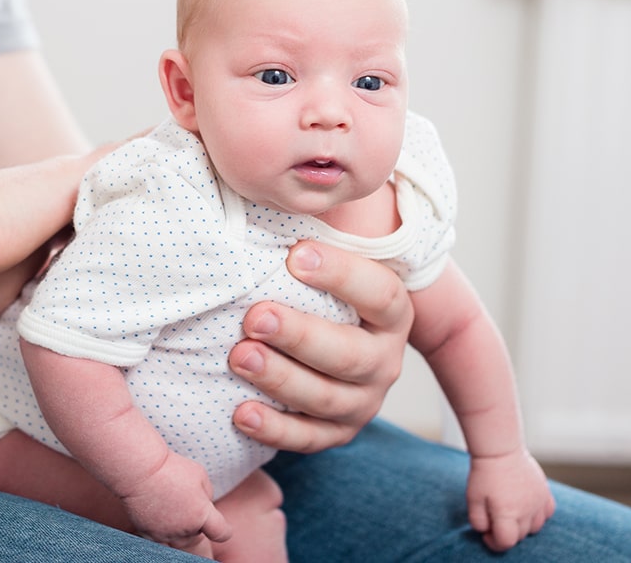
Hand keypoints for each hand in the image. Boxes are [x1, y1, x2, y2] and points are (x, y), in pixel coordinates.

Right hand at [116, 453, 231, 557]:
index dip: (223, 530)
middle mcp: (185, 529)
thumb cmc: (171, 468)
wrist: (140, 471)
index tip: (219, 526)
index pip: (222, 533)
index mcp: (202, 514)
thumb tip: (204, 505)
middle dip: (196, 526)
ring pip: (178, 541)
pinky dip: (162, 530)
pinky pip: (161, 539)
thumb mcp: (200, 475)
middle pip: (197, 537)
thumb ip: (207, 494)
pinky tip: (159, 516)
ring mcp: (166, 534)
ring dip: (179, 529)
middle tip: (187, 507)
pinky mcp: (148, 534)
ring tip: (172, 509)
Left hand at [230, 240, 413, 452]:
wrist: (327, 347)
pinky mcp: (336, 432)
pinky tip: (240, 413)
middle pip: (351, 354)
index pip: (380, 293)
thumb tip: (275, 192)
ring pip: (327, 398)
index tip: (294, 255)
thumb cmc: (312, 290)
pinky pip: (308, 439)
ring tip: (239, 356)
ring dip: (281, 379)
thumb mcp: (322, 262)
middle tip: (255, 316)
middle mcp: (384, 360)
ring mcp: (363, 400)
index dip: (342, 275)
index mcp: (391, 313)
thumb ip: (307, 238)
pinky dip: (274, 430)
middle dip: (301, 335)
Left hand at [466, 449, 555, 551]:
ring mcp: (538, 502)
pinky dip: (539, 515)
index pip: (506, 542)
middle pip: (520, 536)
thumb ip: (478, 521)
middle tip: (495, 519)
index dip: (494, 542)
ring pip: (536, 527)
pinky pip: (548, 513)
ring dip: (523, 526)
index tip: (486, 534)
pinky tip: (527, 508)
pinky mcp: (545, 492)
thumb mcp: (472, 499)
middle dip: (506, 532)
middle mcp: (526, 510)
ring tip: (510, 513)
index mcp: (507, 513)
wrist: (500, 450)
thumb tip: (487, 531)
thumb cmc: (484, 474)